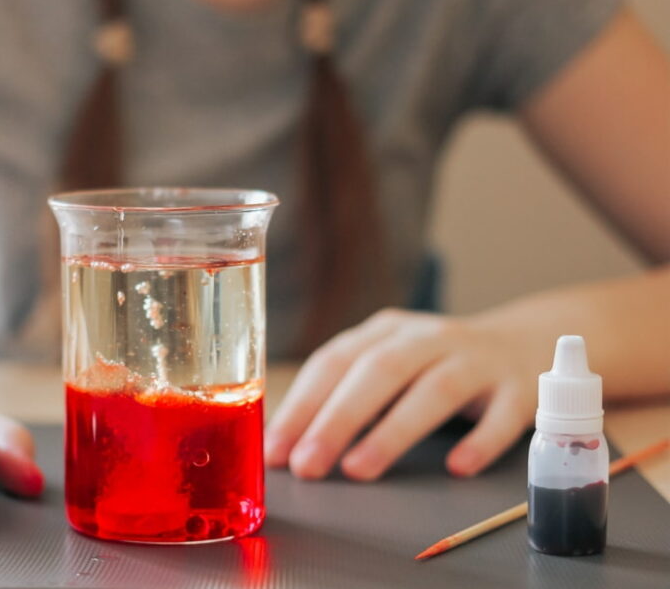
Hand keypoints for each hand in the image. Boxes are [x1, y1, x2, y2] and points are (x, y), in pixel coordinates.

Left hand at [265, 309, 539, 480]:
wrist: (524, 343)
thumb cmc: (435, 366)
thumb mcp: (388, 367)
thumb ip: (345, 397)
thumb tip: (287, 445)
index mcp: (385, 331)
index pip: (334, 362)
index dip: (301, 405)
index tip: (275, 449)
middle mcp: (427, 338)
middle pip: (378, 371)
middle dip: (337, 419)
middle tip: (307, 465)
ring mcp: (476, 360)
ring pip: (434, 390)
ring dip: (394, 430)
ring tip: (359, 469)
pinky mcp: (518, 388)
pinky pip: (502, 415)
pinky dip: (481, 441)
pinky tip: (457, 467)